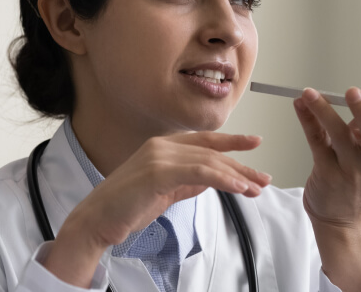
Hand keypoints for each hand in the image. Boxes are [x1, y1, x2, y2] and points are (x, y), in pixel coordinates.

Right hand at [43, 132, 271, 286]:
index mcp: (162, 146)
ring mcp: (159, 156)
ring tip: (255, 188)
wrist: (97, 220)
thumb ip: (187, 182)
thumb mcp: (164, 191)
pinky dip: (223, 180)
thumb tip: (211, 178)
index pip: (204, 140)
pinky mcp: (158, 172)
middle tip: (262, 178)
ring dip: (236, 176)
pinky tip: (238, 188)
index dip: (232, 141)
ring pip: (209, 161)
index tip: (254, 143)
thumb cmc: (126, 207)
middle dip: (241, 166)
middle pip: (212, 152)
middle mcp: (161, 146)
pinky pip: (200, 173)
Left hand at [293, 73, 360, 290]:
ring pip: (338, 137)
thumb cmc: (357, 171)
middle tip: (353, 92)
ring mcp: (349, 169)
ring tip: (310, 93)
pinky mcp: (326, 172)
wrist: (340, 216)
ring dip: (323, 112)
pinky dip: (307, 120)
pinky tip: (300, 104)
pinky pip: (316, 142)